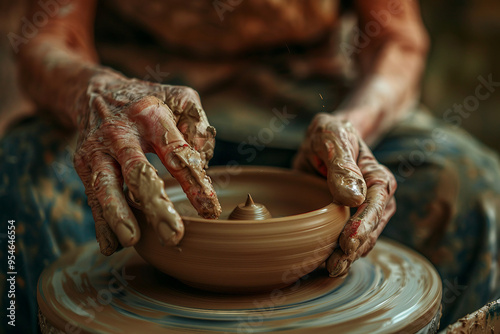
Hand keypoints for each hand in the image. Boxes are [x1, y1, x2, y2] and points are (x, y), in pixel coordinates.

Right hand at [73, 71, 220, 254]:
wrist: (95, 93)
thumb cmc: (149, 101)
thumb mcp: (179, 98)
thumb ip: (197, 125)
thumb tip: (203, 162)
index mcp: (151, 115)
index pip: (176, 152)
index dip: (194, 181)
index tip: (209, 210)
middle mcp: (121, 133)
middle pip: (139, 172)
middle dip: (155, 205)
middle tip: (173, 234)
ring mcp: (98, 150)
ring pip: (106, 186)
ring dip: (119, 215)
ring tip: (133, 240)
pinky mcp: (84, 164)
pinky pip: (92, 196)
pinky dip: (100, 223)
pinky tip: (110, 246)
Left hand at [293, 113, 395, 276]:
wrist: (326, 138)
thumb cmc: (330, 134)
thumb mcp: (330, 137)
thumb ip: (341, 164)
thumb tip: (353, 197)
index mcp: (377, 175)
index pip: (376, 203)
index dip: (364, 225)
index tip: (348, 242)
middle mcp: (378, 196)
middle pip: (373, 228)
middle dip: (355, 249)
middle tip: (334, 265)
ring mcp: (368, 210)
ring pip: (365, 238)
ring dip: (349, 256)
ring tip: (330, 269)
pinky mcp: (353, 219)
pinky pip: (354, 239)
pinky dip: (343, 252)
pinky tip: (326, 262)